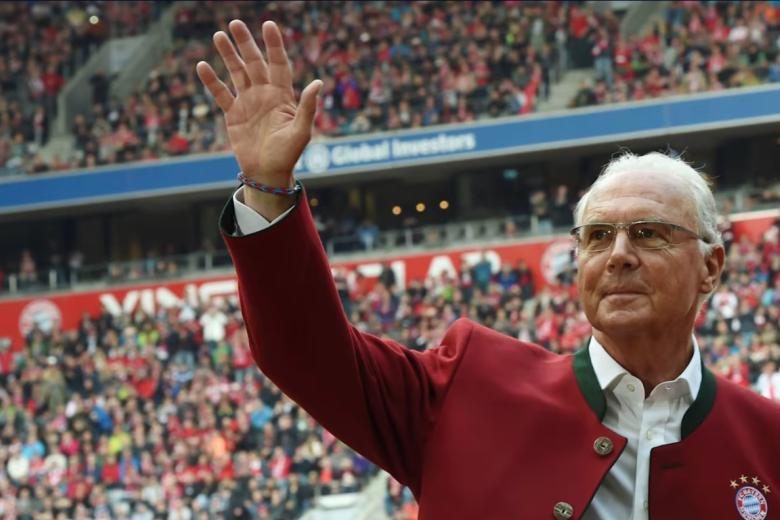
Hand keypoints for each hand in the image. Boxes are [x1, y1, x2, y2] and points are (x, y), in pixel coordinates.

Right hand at [196, 20, 321, 188]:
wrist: (268, 172)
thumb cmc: (288, 154)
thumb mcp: (301, 131)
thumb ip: (308, 107)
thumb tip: (318, 83)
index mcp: (282, 95)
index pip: (279, 64)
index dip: (274, 45)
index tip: (268, 25)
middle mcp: (264, 94)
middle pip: (254, 62)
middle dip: (245, 43)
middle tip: (235, 23)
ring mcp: (248, 102)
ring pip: (236, 72)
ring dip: (228, 55)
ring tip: (218, 35)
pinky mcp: (233, 114)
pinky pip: (221, 94)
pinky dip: (212, 81)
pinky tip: (202, 66)